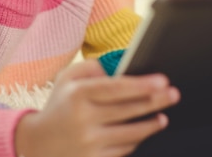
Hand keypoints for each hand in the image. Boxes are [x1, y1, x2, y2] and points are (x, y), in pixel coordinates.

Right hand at [15, 59, 179, 156]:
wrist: (38, 144)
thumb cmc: (60, 105)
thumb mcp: (68, 79)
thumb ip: (93, 67)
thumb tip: (122, 63)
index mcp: (78, 94)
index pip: (117, 88)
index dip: (142, 84)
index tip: (163, 81)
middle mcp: (83, 119)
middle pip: (129, 110)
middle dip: (156, 101)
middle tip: (173, 94)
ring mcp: (89, 143)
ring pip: (131, 133)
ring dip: (151, 124)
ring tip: (162, 117)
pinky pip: (124, 149)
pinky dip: (137, 139)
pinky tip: (145, 131)